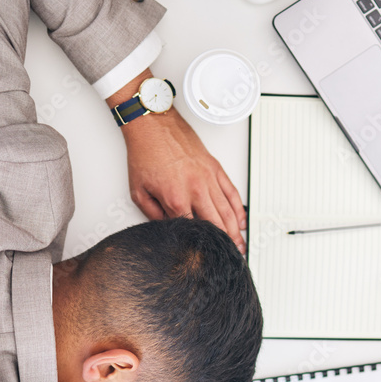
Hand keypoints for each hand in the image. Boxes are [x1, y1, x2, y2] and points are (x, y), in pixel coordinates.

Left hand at [121, 107, 246, 253]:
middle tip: (232, 256)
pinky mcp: (215, 168)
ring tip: (240, 244)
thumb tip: (168, 228)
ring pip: (228, 211)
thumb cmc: (145, 152)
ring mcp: (208, 178)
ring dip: (236, 230)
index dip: (201, 245)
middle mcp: (196, 188)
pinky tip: (241, 220)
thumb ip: (153, 215)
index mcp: (176, 197)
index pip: (193, 229)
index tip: (206, 255)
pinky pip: (232, 192)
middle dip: (225, 243)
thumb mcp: (139, 190)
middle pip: (216, 224)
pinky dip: (239, 208)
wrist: (153, 125)